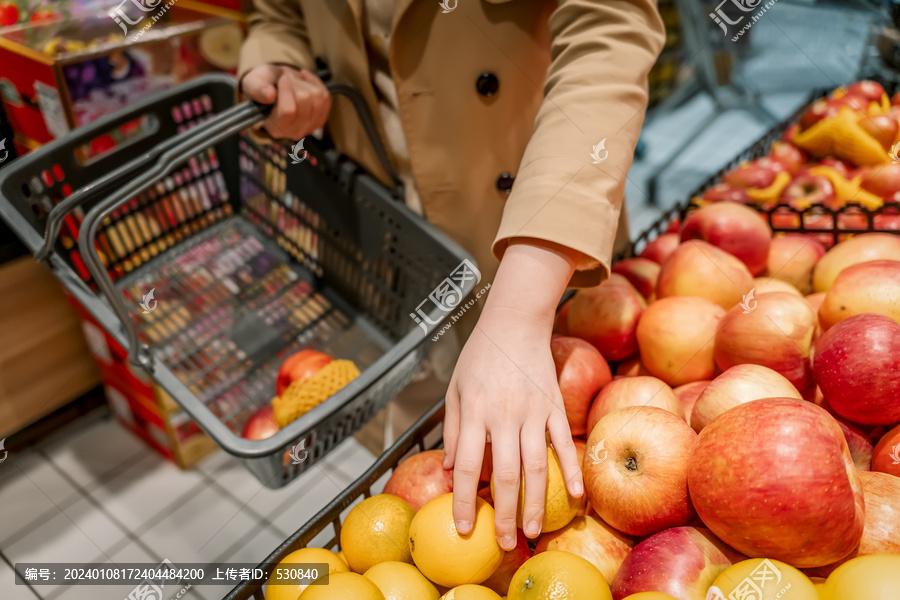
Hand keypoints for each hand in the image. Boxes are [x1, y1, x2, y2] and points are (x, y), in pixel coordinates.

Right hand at [240, 64, 330, 139]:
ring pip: (317, 97)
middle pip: (304, 100)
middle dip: (295, 83)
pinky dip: (315, 83)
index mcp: (275, 127)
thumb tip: (269, 95)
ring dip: (305, 83)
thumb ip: (257, 89)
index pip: (288, 111)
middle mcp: (294, 132)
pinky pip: (325, 96)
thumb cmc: (263, 87)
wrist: (277, 89)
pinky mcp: (321, 119)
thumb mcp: (253, 83)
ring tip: (293, 81)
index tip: (282, 78)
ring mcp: (310, 127)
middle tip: (285, 78)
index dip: (287, 90)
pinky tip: (304, 80)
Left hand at [443, 240, 583, 551]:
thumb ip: (452, 429)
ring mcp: (532, 411)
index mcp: (473, 411)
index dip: (463, 499)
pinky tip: (576, 495)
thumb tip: (447, 469)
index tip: (464, 527)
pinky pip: (563, 443)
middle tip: (503, 543)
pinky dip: (572, 470)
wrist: (515, 322)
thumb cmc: (479, 356)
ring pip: (534, 466)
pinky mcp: (554, 406)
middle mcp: (502, 415)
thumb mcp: (455, 388)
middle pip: (502, 474)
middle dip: (502, 513)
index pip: (464, 465)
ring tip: (531, 531)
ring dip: (534, 502)